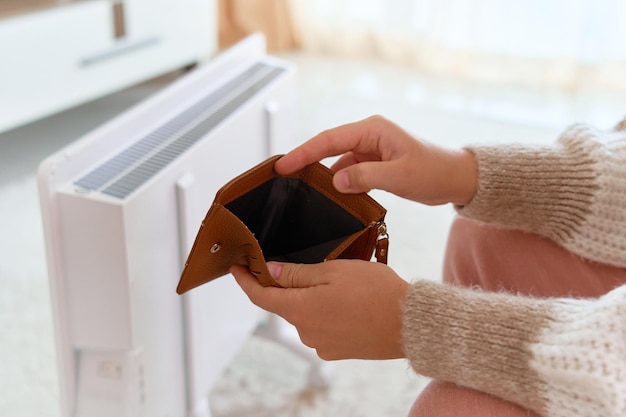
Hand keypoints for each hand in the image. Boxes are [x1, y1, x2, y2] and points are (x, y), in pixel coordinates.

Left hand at [231, 260, 408, 359]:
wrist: (409, 324)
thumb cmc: (375, 292)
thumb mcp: (333, 271)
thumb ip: (296, 273)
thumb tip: (270, 271)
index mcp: (299, 309)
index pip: (260, 296)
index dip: (245, 280)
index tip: (237, 268)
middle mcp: (305, 331)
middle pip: (286, 304)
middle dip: (293, 285)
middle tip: (318, 267)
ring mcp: (321, 344)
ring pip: (306, 315)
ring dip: (314, 300)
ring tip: (344, 287)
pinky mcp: (337, 351)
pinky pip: (322, 328)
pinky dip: (328, 314)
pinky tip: (349, 305)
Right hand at [275, 115, 476, 205]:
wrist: (456, 178)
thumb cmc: (434, 171)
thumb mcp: (400, 175)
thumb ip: (366, 177)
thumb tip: (335, 181)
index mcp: (373, 130)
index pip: (329, 139)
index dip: (304, 152)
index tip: (283, 164)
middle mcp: (369, 136)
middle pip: (328, 147)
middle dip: (305, 160)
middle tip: (281, 176)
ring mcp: (371, 150)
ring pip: (337, 161)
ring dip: (323, 175)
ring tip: (300, 189)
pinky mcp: (374, 163)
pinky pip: (349, 172)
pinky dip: (339, 183)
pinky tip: (330, 196)